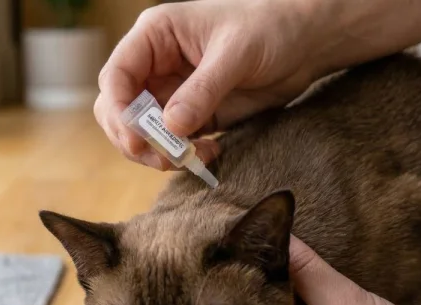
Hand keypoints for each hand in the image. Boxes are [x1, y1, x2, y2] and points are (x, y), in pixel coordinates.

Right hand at [93, 0, 334, 169]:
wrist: (304, 43)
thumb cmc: (268, 29)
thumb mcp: (235, 54)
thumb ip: (203, 90)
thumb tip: (172, 127)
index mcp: (154, 37)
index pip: (117, 76)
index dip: (119, 111)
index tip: (137, 139)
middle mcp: (155, 65)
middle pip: (120, 110)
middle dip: (134, 138)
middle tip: (162, 159)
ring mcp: (172, 93)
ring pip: (143, 132)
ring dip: (158, 153)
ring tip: (191, 158)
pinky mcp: (193, 116)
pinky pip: (173, 143)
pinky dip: (183, 156)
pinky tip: (210, 153)